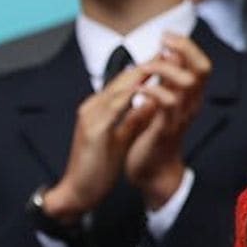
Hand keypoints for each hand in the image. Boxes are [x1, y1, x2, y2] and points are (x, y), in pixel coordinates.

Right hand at [42, 63, 158, 222]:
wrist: (76, 192)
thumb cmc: (96, 169)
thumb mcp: (119, 138)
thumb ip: (132, 120)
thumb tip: (151, 104)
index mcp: (98, 109)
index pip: (124, 83)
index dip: (146, 71)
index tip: (167, 63)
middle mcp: (92, 107)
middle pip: (123, 79)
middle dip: (148, 66)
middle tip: (170, 53)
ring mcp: (91, 116)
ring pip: (120, 88)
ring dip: (143, 75)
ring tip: (164, 65)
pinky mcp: (94, 129)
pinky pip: (116, 107)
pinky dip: (133, 96)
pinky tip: (149, 90)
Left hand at [123, 33, 210, 208]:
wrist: (151, 170)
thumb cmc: (153, 134)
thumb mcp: (162, 102)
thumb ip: (166, 80)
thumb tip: (166, 52)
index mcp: (190, 97)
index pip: (201, 64)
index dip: (188, 46)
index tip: (167, 36)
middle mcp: (191, 104)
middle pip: (201, 69)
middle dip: (184, 50)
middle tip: (163, 42)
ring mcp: (181, 117)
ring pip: (188, 84)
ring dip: (166, 69)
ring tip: (147, 65)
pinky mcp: (165, 130)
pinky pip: (167, 106)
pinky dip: (154, 92)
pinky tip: (139, 88)